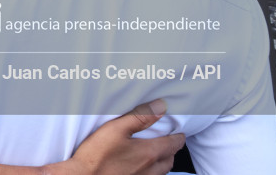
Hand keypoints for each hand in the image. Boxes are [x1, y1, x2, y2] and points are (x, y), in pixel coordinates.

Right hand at [49, 100, 184, 174]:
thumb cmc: (97, 155)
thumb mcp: (116, 129)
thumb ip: (140, 117)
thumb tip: (161, 107)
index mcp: (150, 153)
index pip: (174, 144)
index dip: (178, 135)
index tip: (178, 130)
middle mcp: (150, 169)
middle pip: (171, 159)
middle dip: (172, 148)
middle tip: (168, 138)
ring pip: (163, 171)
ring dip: (164, 161)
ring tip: (157, 152)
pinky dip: (153, 171)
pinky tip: (143, 166)